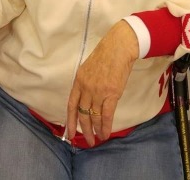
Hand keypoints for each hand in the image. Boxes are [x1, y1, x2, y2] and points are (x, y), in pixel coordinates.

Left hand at [67, 20, 138, 145]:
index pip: (72, 105)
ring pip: (94, 116)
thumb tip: (88, 99)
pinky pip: (107, 115)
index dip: (70, 120)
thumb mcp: (88, 68)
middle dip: (85, 130)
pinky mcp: (111, 94)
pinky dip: (106, 126)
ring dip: (96, 130)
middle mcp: (86, 88)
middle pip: (82, 114)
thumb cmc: (106, 55)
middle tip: (89, 141)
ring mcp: (98, 91)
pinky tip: (106, 134)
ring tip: (98, 138)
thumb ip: (86, 83)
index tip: (70, 133)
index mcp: (78, 81)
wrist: (119, 48)